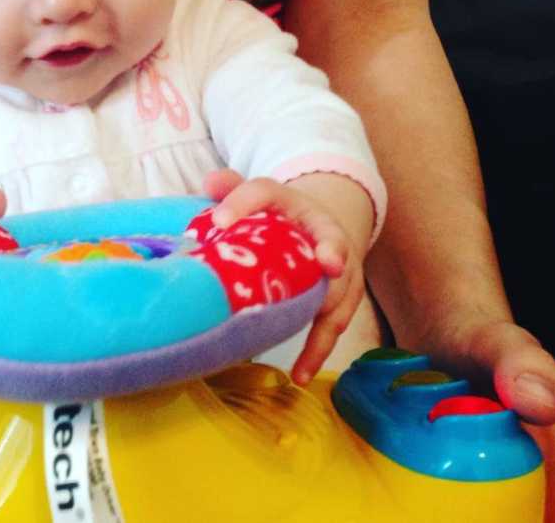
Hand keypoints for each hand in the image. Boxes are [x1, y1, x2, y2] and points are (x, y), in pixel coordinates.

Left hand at [204, 169, 369, 385]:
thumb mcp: (255, 198)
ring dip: (328, 310)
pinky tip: (299, 372)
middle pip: (330, 238)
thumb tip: (210, 182)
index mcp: (289, 201)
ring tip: (310, 336)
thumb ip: (231, 190)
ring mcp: (341, 265)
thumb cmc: (277, 216)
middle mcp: (323, 230)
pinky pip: (335, 324)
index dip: (242, 202)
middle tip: (326, 263)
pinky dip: (318, 349)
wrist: (319, 226)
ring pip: (341, 288)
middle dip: (331, 251)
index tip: (219, 221)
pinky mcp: (344, 297)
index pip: (265, 192)